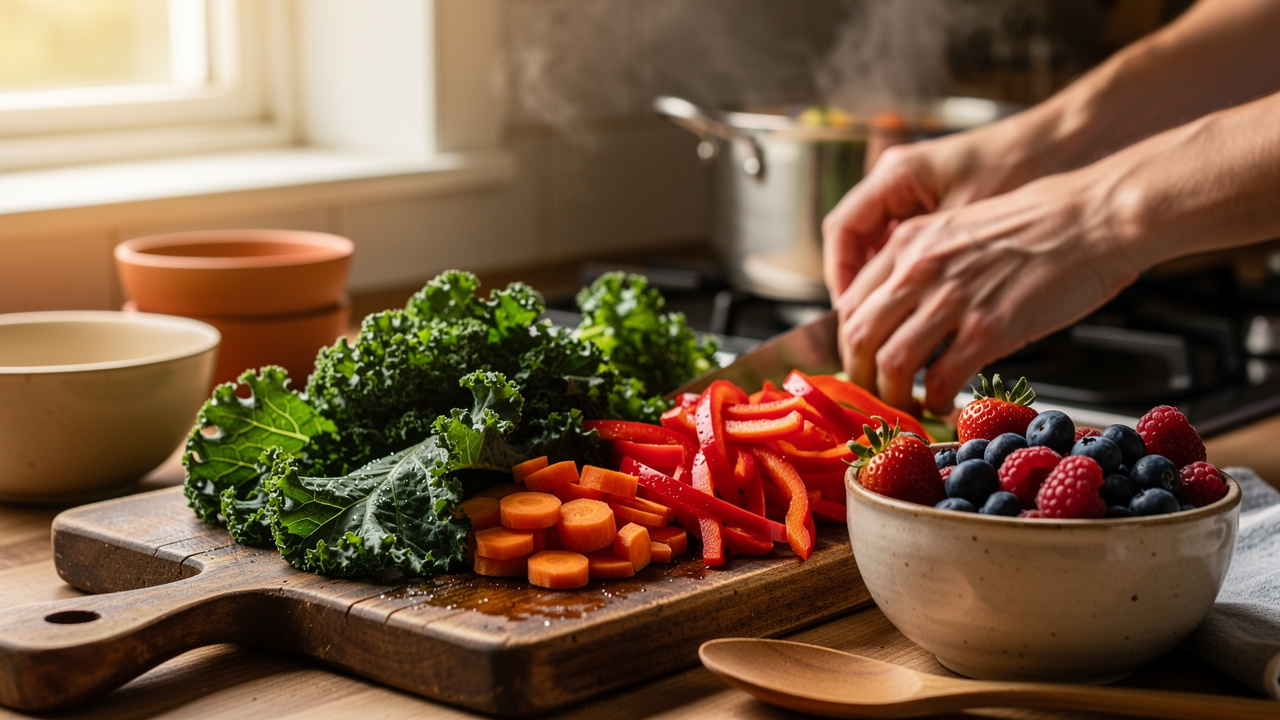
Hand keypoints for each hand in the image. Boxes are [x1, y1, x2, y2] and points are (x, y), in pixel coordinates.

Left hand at [829, 168, 1142, 415]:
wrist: (1095, 217)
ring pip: (889, 362)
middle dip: (859, 376)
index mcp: (909, 241)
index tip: (860, 363)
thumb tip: (907, 311)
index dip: (849, 343)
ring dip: (892, 396)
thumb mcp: (960, 229)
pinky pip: (940, 379)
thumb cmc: (1040, 223)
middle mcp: (919, 268)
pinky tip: (946, 407)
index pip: (852, 302)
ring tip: (907, 408)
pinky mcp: (988, 328)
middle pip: (858, 336)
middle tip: (874, 395)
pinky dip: (935, 403)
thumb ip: (926, 265)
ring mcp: (952, 299)